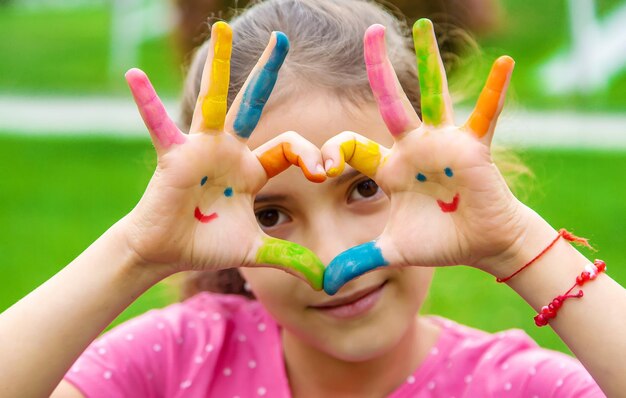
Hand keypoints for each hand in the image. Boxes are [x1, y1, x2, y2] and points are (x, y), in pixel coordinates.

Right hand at [124, 22, 325, 288]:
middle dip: (268, 72)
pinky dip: (147, 104)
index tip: (325, 170)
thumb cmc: (207, 245)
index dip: (311, 155)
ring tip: (222, 29)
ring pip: (215, 101)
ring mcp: (202, 148)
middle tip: (282, 38)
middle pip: (254, 104)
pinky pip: (160, 126)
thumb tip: (326, 283)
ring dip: (220, 67)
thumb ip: (290, 260)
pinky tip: (133, 76)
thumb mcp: (256, 250)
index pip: (290, 148)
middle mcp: (229, 150)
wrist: (167, 251)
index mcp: (252, 169)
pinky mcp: (175, 156)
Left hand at [322, 20, 536, 293]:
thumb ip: (359, 262)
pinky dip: (494, 93)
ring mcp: (443, 143)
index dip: (331, 154)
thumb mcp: (393, 251)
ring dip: (429, 61)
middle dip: (378, 70)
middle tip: (370, 33)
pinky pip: (485, 115)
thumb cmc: (438, 242)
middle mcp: (413, 147)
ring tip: (422, 26)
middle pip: (391, 102)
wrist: (480, 244)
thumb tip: (324, 286)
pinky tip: (504, 64)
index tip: (318, 169)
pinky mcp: (473, 148)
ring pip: (433, 95)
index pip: (352, 147)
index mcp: (389, 168)